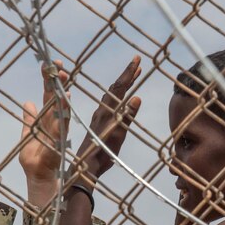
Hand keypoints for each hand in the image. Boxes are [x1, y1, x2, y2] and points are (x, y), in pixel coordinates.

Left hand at [20, 61, 69, 183]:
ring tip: (63, 81)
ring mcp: (58, 133)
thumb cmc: (35, 158)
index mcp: (47, 118)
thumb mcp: (27, 134)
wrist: (38, 178)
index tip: (49, 63)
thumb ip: (29, 120)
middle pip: (57, 98)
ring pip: (61, 110)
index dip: (49, 79)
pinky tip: (64, 106)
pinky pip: (60, 129)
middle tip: (59, 65)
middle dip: (59, 81)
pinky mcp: (58, 146)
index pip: (49, 94)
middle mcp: (55, 122)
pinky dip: (62, 118)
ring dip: (62, 96)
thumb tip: (27, 103)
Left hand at [73, 56, 141, 181]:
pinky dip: (119, 96)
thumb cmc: (102, 151)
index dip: (129, 72)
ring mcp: (101, 116)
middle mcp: (103, 110)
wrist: (87, 165)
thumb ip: (127, 116)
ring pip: (113, 95)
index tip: (137, 59)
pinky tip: (121, 98)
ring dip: (124, 84)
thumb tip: (137, 97)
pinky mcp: (100, 123)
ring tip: (134, 76)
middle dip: (128, 75)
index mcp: (107, 110)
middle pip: (116, 88)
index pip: (119, 87)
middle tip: (138, 63)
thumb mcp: (117, 134)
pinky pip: (111, 103)